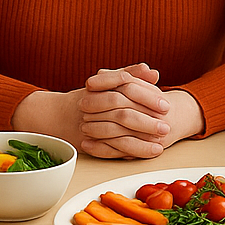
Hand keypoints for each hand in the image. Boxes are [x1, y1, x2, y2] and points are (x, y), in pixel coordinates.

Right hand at [8, 65, 202, 159]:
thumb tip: (153, 71)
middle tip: (166, 127)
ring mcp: (89, 124)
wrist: (59, 115)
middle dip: (147, 121)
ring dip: (141, 140)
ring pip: (117, 133)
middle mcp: (93, 104)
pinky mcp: (88, 142)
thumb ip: (131, 74)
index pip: (127, 88)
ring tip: (160, 144)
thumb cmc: (90, 96)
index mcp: (100, 86)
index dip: (148, 97)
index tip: (165, 104)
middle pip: (123, 112)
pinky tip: (147, 153)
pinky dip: (130, 152)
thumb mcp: (109, 80)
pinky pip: (111, 150)